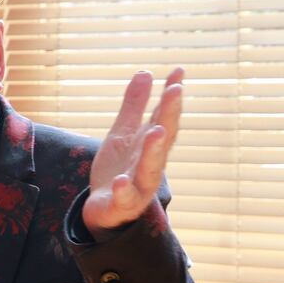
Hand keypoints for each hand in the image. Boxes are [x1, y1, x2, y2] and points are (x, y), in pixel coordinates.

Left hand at [82, 68, 183, 239]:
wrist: (104, 210)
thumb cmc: (119, 169)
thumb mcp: (122, 134)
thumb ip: (134, 106)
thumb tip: (146, 72)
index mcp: (150, 145)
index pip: (163, 117)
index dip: (171, 96)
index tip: (179, 72)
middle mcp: (150, 164)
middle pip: (163, 139)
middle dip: (169, 115)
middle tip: (175, 90)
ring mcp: (139, 185)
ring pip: (149, 168)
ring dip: (154, 150)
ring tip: (156, 131)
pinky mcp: (122, 204)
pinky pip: (125, 198)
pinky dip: (124, 190)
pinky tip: (121, 181)